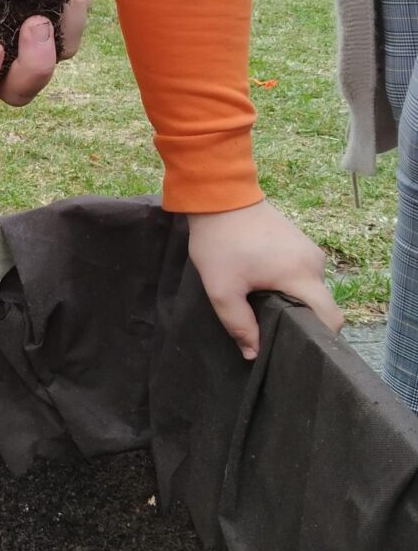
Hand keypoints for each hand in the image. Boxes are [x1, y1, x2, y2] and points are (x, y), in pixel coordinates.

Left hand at [187, 200, 343, 359]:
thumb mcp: (222, 289)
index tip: (295, 349)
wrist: (220, 197)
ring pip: (311, 291)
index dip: (318, 339)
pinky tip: (265, 289)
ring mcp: (310, 250)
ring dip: (294, 303)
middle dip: (303, 324)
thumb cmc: (220, 243)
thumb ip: (238, 324)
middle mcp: (315, 263)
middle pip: (322, 306)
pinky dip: (291, 287)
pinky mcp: (300, 243)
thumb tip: (254, 353)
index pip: (330, 318)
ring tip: (265, 310)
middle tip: (274, 334)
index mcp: (302, 275)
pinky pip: (303, 275)